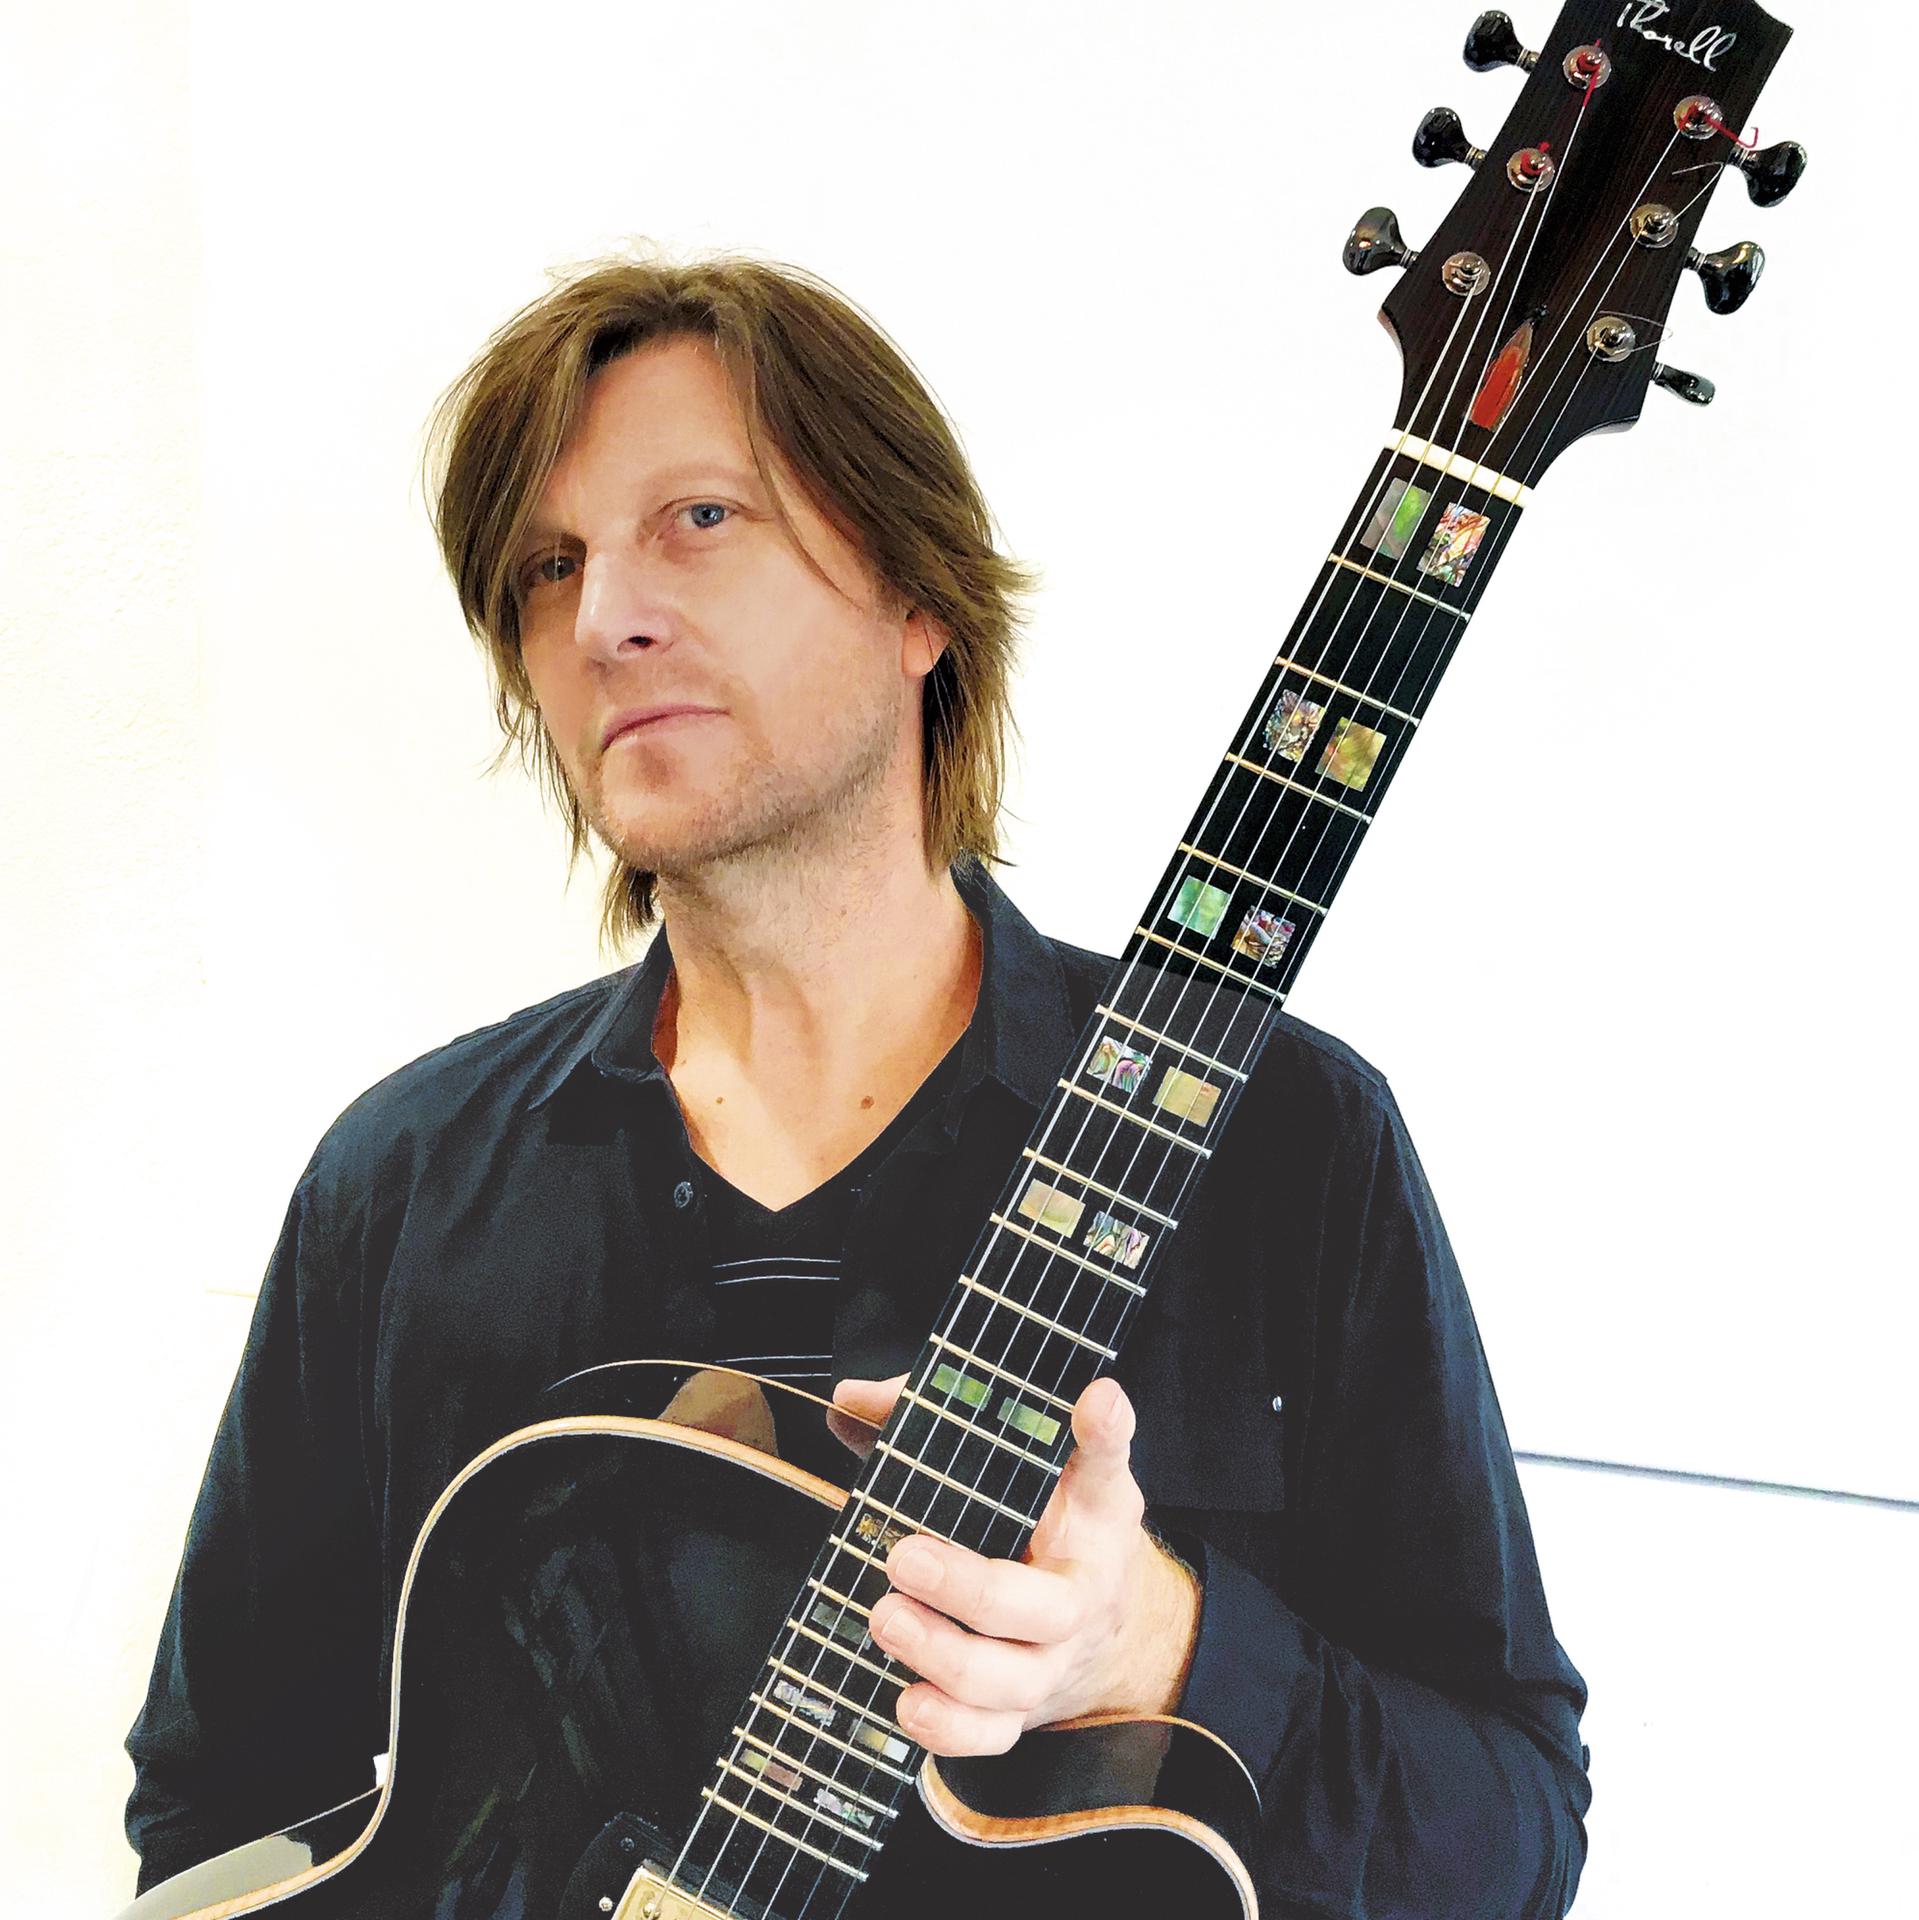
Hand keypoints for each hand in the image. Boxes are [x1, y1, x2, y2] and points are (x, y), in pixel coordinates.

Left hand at [827, 1372, 1200, 1757]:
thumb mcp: (1022, 1463)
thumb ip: (944, 1425)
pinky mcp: (1020, 1712)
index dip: (1105, 1433)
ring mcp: (1052, 1662)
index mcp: (1092, 1515)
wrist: (1105, 1627)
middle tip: (905, 1558)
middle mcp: (1081, 1592)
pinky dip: (950, 1729)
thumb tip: (850, 1402)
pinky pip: (991, 1737)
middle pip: (1047, 1608)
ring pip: (1012, 1681)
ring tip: (887, 1619)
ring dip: (946, 1658)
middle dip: (972, 1590)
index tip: (1096, 1400)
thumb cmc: (1047, 1525)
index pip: (1106, 1465)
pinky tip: (907, 1702)